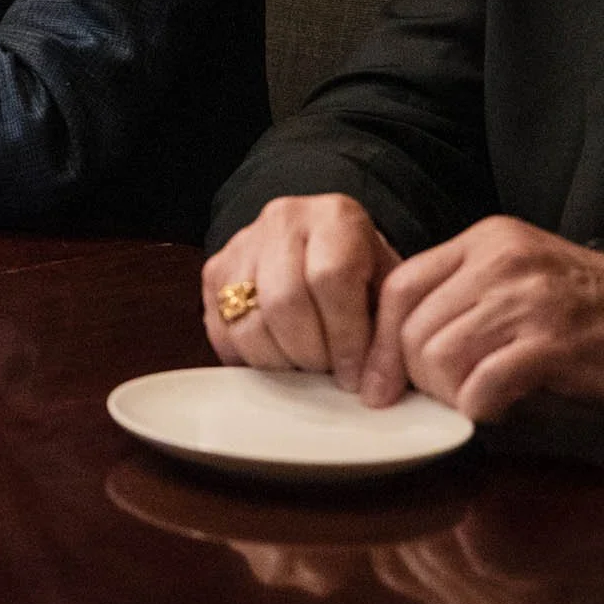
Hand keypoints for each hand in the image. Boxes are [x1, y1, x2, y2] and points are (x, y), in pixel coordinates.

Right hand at [202, 193, 401, 390]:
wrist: (322, 247)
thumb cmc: (363, 275)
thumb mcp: (390, 290)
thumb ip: (389, 332)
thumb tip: (376, 386)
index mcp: (334, 217)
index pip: (331, 278)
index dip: (344, 336)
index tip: (353, 374)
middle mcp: (283, 221)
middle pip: (284, 302)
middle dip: (309, 354)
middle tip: (327, 373)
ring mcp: (242, 244)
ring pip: (248, 323)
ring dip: (278, 362)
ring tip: (304, 366)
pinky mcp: (214, 271)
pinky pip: (223, 332)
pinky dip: (249, 359)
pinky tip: (278, 359)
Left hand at [357, 215, 603, 421]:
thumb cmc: (585, 307)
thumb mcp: (515, 277)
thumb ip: (459, 294)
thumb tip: (394, 345)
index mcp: (483, 241)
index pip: (399, 286)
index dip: (378, 340)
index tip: (375, 381)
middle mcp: (499, 263)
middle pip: (413, 328)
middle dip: (413, 376)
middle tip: (434, 398)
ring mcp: (526, 301)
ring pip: (440, 357)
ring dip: (446, 394)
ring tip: (470, 400)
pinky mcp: (553, 344)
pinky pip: (483, 384)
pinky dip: (478, 408)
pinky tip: (494, 409)